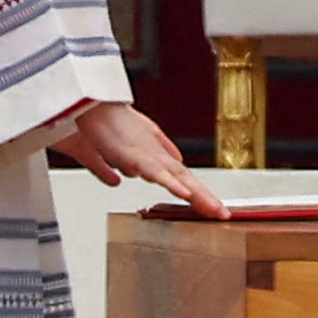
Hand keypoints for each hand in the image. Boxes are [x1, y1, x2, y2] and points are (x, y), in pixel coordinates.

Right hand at [52, 98, 223, 215]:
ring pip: (178, 178)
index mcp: (158, 155)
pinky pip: (157, 173)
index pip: (183, 178)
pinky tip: (185, 194)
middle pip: (187, 180)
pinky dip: (172, 183)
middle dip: (206, 199)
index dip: (200, 193)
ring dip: (197, 195)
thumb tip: (173, 161)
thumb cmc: (113, 119)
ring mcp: (149, 156)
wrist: (95, 104)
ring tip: (213, 209)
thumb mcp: (138, 138)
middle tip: (223, 214)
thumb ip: (157, 149)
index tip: (213, 207)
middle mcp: (158, 156)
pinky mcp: (136, 156)